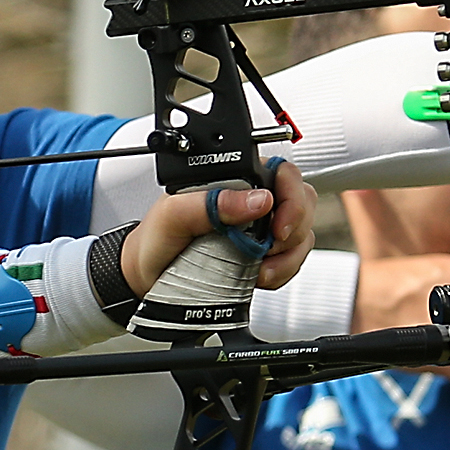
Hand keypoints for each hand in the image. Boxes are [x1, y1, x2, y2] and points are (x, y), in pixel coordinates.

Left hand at [124, 164, 317, 300]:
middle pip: (303, 201)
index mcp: (234, 179)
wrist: (147, 276)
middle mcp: (251, 199)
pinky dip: (282, 271)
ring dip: (287, 256)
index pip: (283, 173)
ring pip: (302, 234)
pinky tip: (258, 275)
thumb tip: (258, 199)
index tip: (278, 226)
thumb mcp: (174, 214)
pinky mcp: (264, 254)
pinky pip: (293, 259)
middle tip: (267, 249)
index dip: (291, 197)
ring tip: (257, 267)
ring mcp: (261, 228)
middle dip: (293, 230)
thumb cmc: (155, 238)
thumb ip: (213, 201)